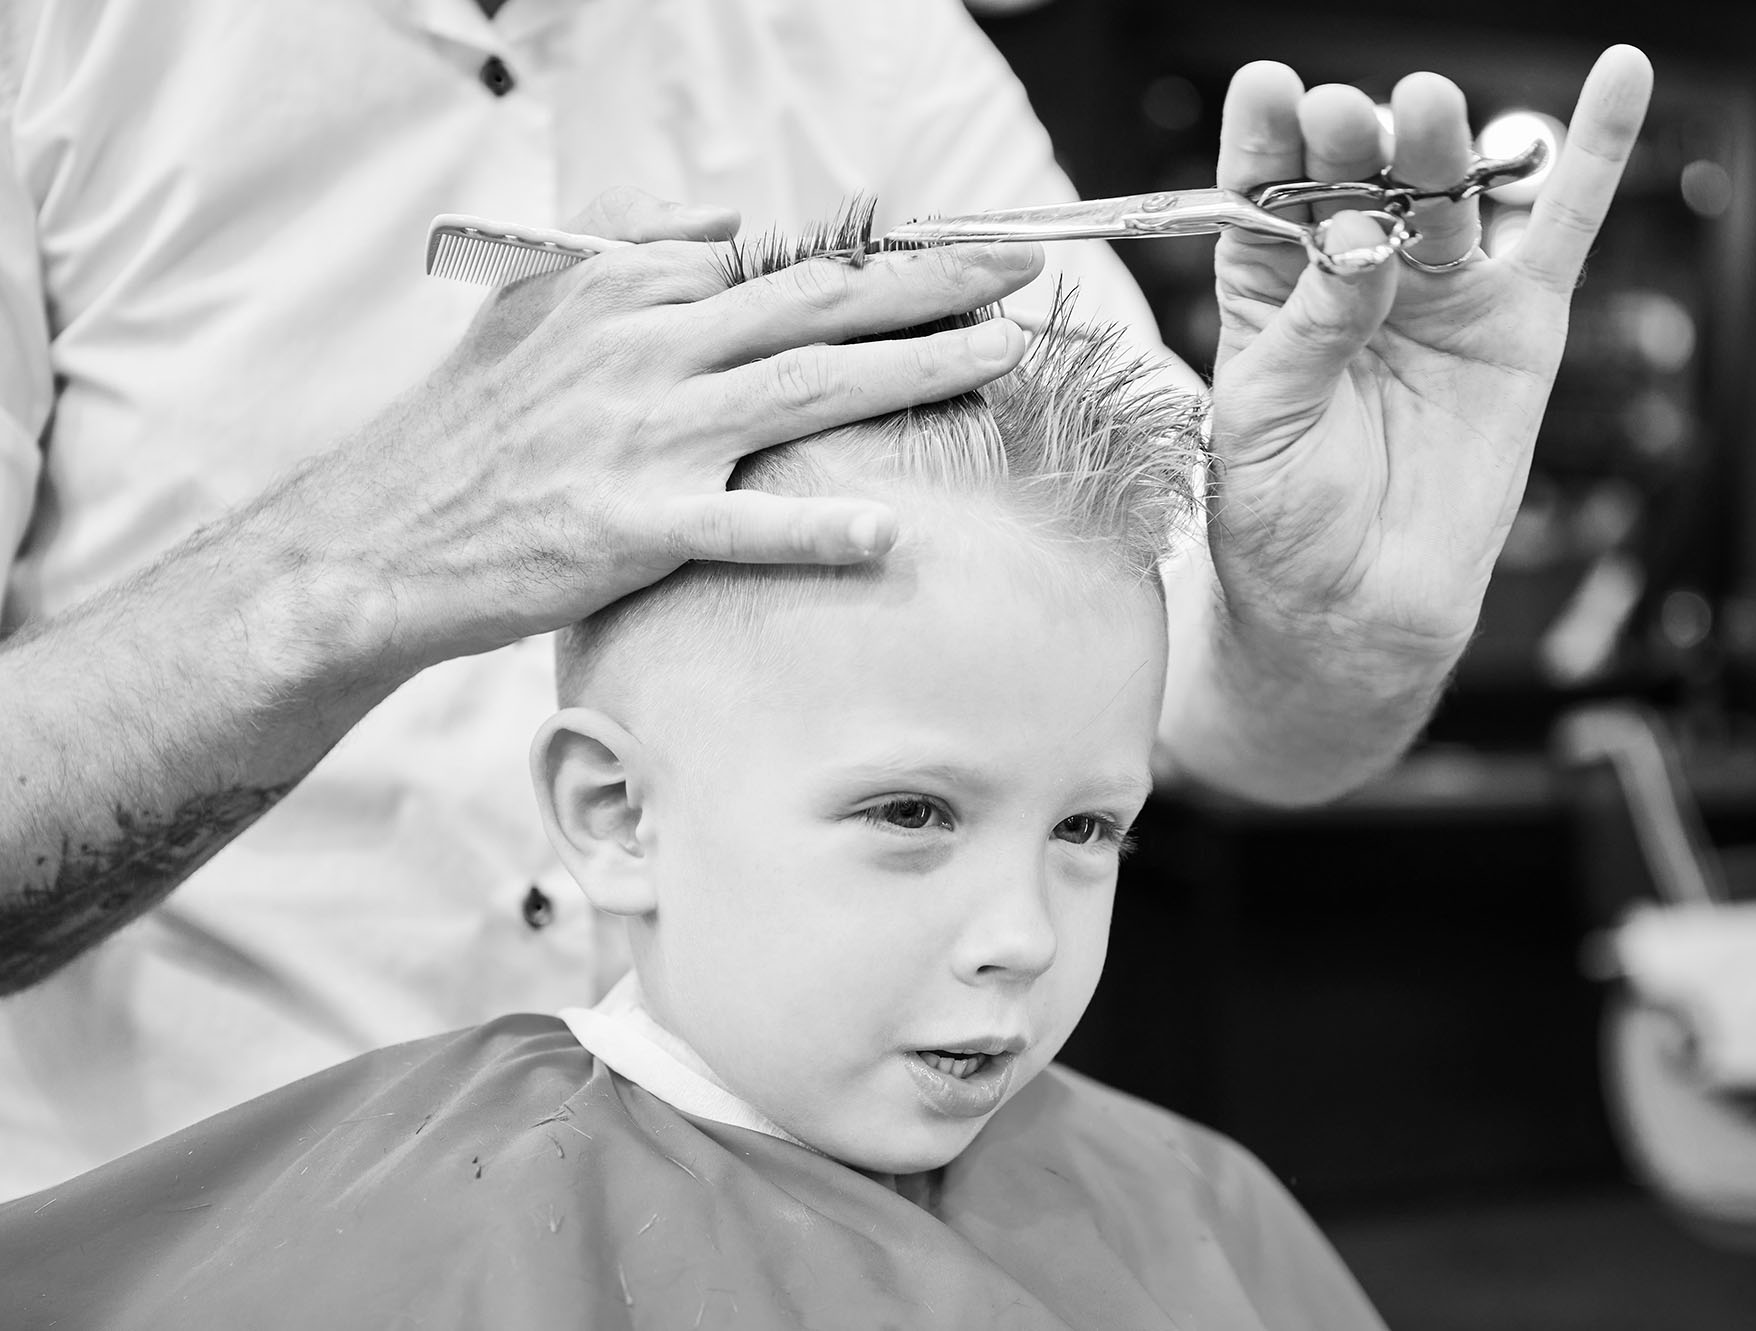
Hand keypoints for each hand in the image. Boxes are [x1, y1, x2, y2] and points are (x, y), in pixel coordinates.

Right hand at [270, 188, 1042, 686]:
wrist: (378, 535)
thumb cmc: (467, 431)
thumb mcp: (535, 309)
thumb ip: (636, 259)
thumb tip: (727, 226)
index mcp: (625, 289)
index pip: (779, 262)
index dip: (879, 258)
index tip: (955, 255)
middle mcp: (645, 346)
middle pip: (818, 302)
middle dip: (931, 281)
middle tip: (1020, 270)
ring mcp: (642, 435)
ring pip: (806, 388)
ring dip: (914, 370)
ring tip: (999, 356)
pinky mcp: (629, 525)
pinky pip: (740, 525)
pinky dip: (815, 531)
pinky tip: (889, 534)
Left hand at [1205, 46, 1653, 657]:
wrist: (1354, 608)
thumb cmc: (1281, 518)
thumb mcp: (1263, 423)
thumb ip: (1306, 330)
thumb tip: (1361, 246)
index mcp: (1272, 287)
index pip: (1265, 193)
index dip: (1265, 139)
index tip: (1267, 90)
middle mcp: (1357, 272)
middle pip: (1359, 177)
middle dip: (1350, 139)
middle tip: (1344, 117)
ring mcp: (1441, 291)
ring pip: (1446, 193)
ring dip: (1439, 141)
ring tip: (1426, 106)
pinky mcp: (1517, 324)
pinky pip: (1563, 227)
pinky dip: (1595, 151)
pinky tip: (1621, 73)